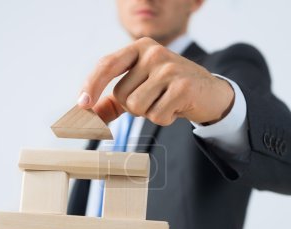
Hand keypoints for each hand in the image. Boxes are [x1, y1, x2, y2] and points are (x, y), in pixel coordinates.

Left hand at [78, 37, 233, 125]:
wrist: (208, 92)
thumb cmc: (169, 89)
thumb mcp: (139, 88)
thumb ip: (112, 101)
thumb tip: (86, 116)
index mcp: (139, 48)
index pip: (107, 65)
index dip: (91, 85)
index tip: (82, 105)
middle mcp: (153, 52)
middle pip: (122, 95)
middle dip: (134, 107)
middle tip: (155, 98)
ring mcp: (169, 68)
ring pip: (137, 107)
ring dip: (149, 113)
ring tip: (165, 102)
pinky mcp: (183, 86)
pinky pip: (157, 116)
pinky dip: (164, 118)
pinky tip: (176, 107)